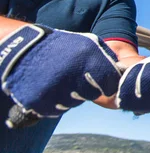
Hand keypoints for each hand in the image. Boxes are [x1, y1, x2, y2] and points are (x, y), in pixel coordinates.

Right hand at [0, 25, 121, 126]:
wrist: (25, 49)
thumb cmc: (63, 47)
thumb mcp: (89, 44)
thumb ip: (106, 60)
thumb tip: (121, 77)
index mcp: (88, 57)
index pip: (110, 83)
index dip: (107, 83)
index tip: (101, 81)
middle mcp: (73, 74)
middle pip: (92, 94)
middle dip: (88, 87)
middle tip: (75, 76)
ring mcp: (55, 89)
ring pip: (75, 102)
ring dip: (71, 94)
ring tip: (60, 78)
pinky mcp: (40, 101)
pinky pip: (57, 109)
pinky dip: (55, 101)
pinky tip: (50, 86)